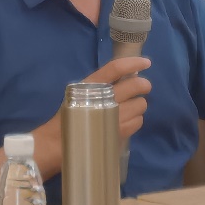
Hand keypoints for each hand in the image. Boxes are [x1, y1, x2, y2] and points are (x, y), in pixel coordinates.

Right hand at [32, 56, 151, 171]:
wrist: (58, 142)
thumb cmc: (69, 116)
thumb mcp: (79, 93)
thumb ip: (100, 86)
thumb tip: (126, 78)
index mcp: (91, 84)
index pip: (116, 68)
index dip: (133, 63)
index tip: (146, 62)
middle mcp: (104, 97)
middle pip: (135, 85)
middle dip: (144, 85)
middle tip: (144, 87)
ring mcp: (113, 115)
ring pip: (140, 104)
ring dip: (139, 104)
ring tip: (131, 108)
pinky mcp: (119, 132)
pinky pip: (138, 121)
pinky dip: (137, 119)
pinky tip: (128, 121)